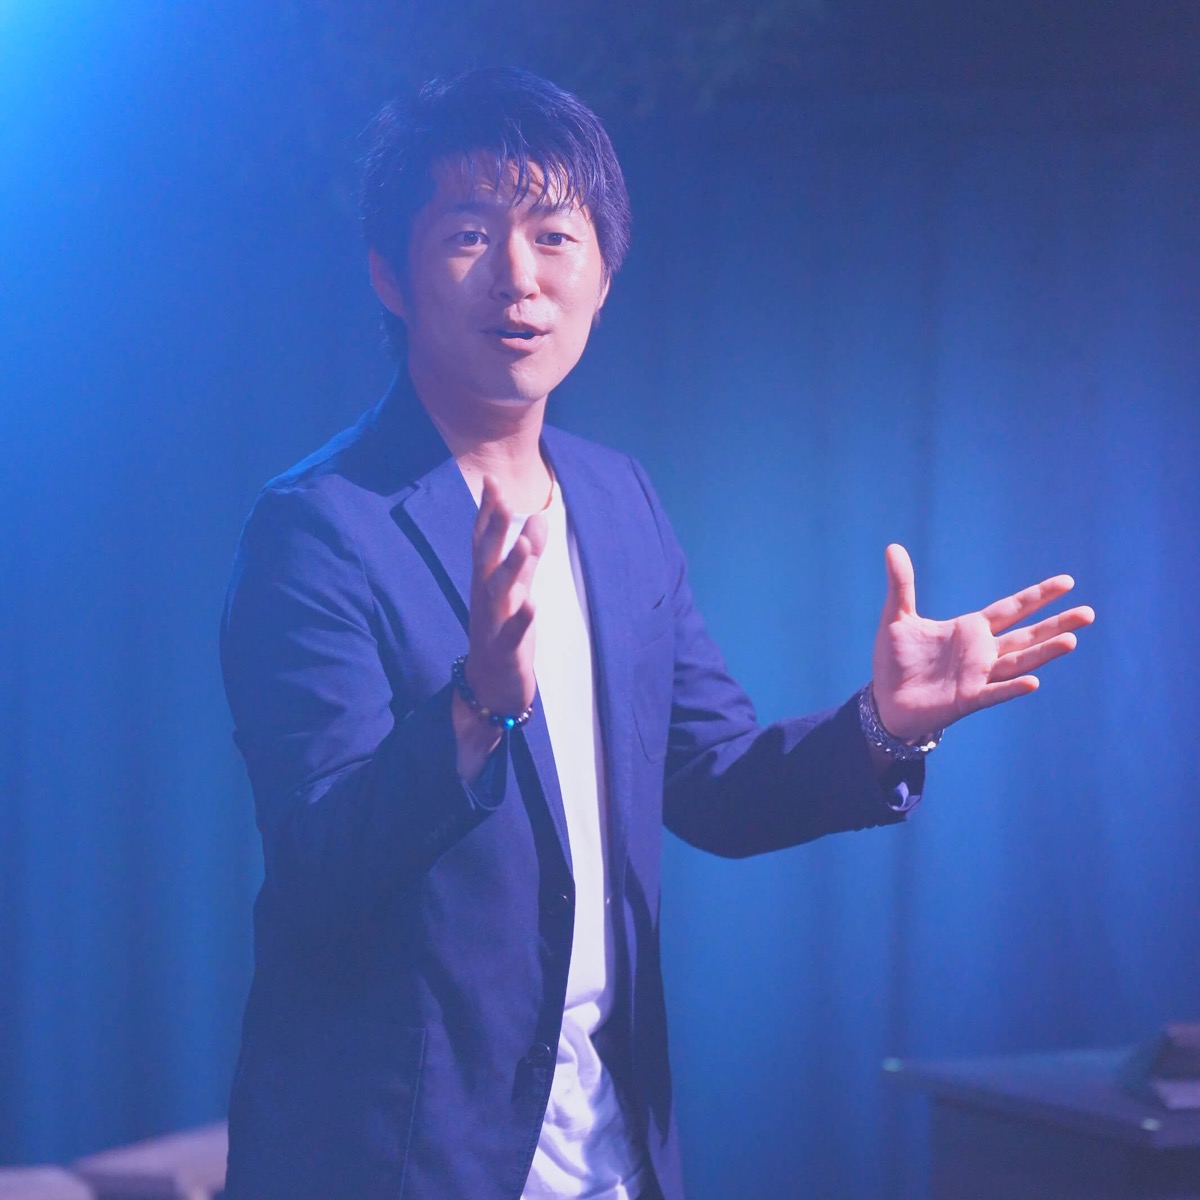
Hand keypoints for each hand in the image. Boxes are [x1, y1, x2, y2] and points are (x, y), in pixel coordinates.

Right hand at [454, 477, 546, 778]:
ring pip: (500, 591)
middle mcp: (484, 598)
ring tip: (524, 542)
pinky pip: (513, 632)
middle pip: (486, 558)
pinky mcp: (506, 648)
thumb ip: (528, 555)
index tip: (492, 480)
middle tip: (501, 497)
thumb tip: (539, 516)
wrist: (491, 685)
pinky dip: (522, 618)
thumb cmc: (504, 630)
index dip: (487, 511)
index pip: (483, 540)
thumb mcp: (518, 589)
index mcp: (485, 581)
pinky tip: (532, 604)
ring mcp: (493, 623)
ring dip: (512, 567)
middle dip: (494, 528)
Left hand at [872, 544, 1094, 740]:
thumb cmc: (895, 661)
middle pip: (1026, 635)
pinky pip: (995, 693)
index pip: (1011, 609)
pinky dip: (1012, 687)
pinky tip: (1033, 681)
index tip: (1066, 582)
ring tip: (1072, 640)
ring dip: (1044, 652)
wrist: (885, 701)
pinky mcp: (967, 700)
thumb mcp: (897, 618)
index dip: (1037, 596)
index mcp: (970, 630)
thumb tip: (893, 548)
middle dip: (1056, 624)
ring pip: (1019, 662)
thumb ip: (901, 584)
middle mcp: (981, 652)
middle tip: (1089, 613)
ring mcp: (978, 677)